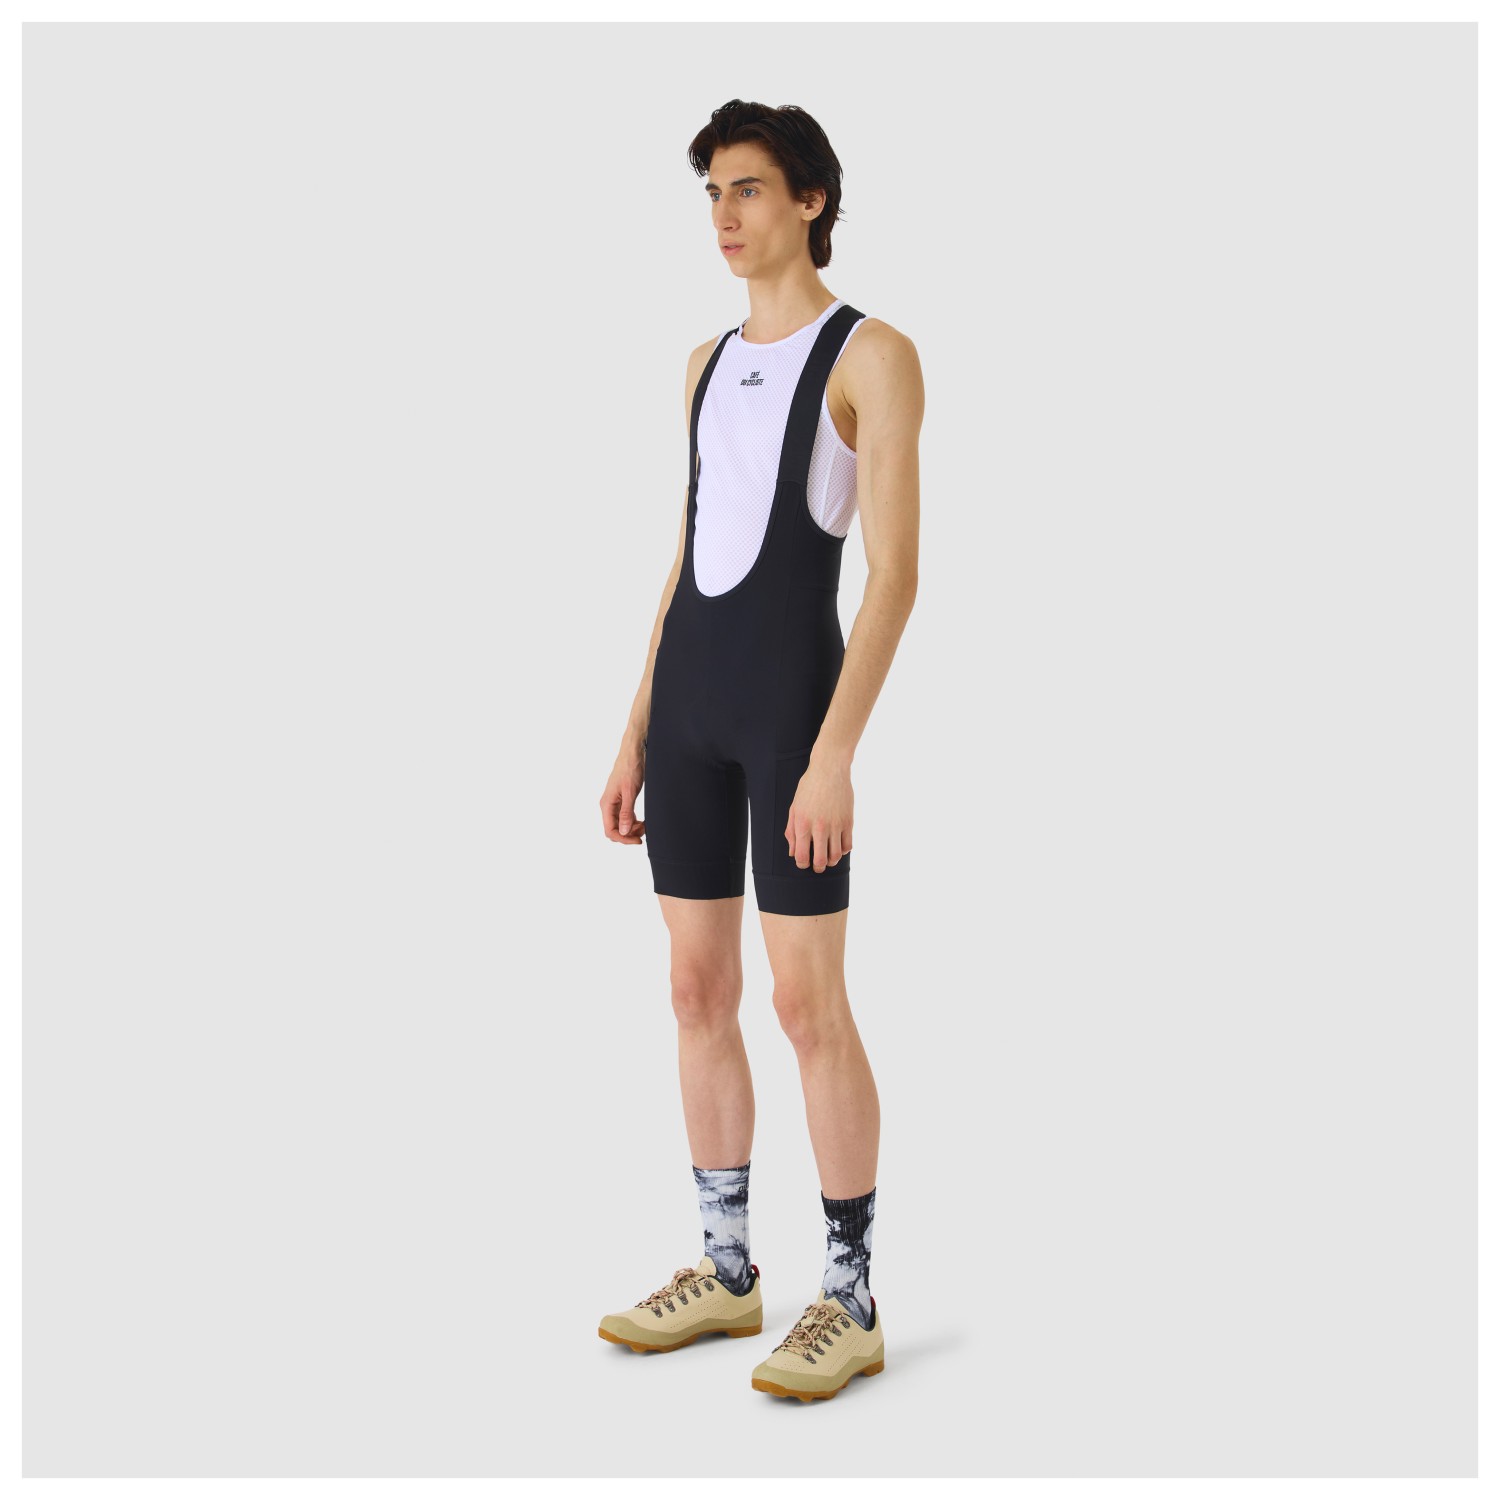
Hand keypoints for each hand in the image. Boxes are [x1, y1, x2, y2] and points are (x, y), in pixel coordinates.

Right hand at [601, 739, 646, 844]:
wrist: (634, 752)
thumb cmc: (630, 767)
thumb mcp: (630, 792)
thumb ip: (626, 813)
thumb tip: (623, 831)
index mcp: (606, 804)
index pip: (610, 831)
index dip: (623, 839)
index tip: (638, 840)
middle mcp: (608, 805)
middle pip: (614, 829)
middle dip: (628, 834)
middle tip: (644, 832)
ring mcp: (615, 802)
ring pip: (620, 824)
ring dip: (632, 828)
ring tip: (645, 825)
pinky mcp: (622, 799)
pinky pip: (625, 816)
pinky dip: (633, 821)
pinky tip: (642, 820)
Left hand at [785, 752, 852, 871]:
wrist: (829, 769)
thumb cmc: (809, 787)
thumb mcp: (794, 808)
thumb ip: (792, 832)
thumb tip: (792, 853)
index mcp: (803, 824)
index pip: (802, 856)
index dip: (802, 864)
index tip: (803, 863)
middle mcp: (819, 827)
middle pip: (821, 861)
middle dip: (818, 868)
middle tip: (817, 867)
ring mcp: (836, 825)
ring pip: (836, 856)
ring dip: (832, 861)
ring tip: (829, 859)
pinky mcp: (848, 821)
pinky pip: (848, 846)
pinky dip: (843, 851)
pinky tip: (838, 846)